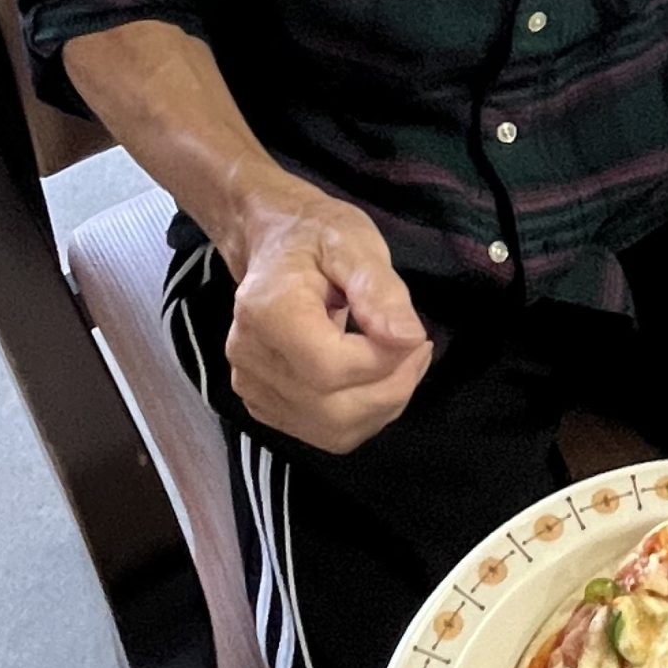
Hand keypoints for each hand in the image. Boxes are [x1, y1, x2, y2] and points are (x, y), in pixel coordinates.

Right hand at [222, 184, 432, 453]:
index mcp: (267, 310)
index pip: (331, 368)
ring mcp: (251, 384)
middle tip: (417, 350)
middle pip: (333, 410)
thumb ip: (380, 290)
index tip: (415, 336)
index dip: (384, 362)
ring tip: (400, 362)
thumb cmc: (317, 235)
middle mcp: (250, 356)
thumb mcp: (355, 243)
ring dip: (382, 405)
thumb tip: (407, 337)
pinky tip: (373, 378)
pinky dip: (361, 414)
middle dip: (392, 389)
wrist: (273, 243)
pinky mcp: (261, 402)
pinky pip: (322, 431)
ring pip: (332, 430)